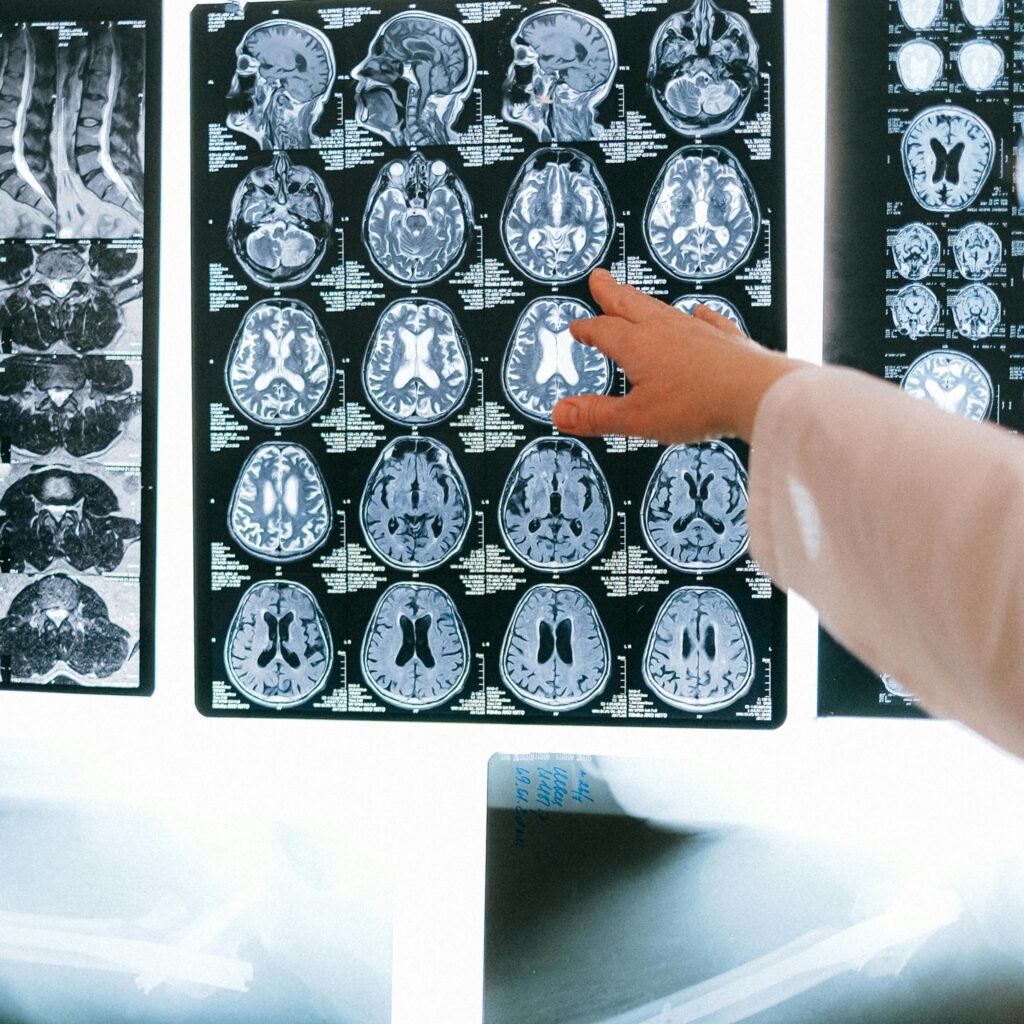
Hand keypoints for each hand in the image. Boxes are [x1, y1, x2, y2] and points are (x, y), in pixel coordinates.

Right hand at [551, 269, 800, 444]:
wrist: (754, 392)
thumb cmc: (699, 403)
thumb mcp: (636, 418)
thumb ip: (597, 416)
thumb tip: (561, 413)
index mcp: (638, 346)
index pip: (603, 331)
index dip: (587, 329)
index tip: (577, 327)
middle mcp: (665, 330)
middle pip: (630, 304)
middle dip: (611, 293)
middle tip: (600, 278)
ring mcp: (697, 330)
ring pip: (663, 308)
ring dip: (644, 301)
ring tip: (636, 296)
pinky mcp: (724, 338)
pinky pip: (707, 319)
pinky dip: (698, 315)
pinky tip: (699, 312)